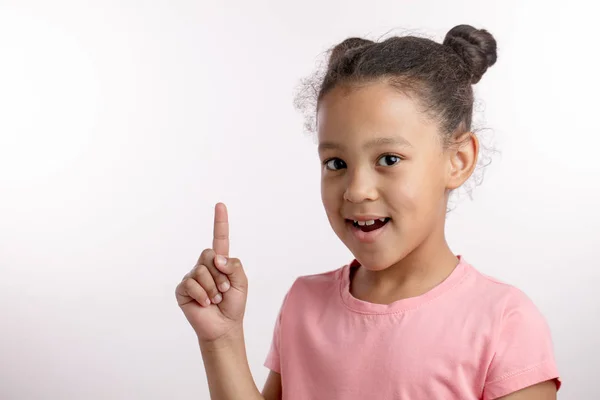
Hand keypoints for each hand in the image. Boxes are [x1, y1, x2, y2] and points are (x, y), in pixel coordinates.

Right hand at [176, 203, 247, 342]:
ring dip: (212, 288)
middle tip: (224, 290)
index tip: (220, 205)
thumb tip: (217, 258)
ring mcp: (192, 276)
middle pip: (209, 255)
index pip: (220, 238)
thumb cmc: (233, 304)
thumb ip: (234, 265)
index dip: (220, 222)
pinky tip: (205, 303)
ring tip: (215, 299)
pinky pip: (191, 284)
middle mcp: (205, 266)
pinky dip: (201, 295)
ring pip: (201, 271)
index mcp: (220, 262)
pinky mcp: (182, 289)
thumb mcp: (241, 282)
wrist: (223, 326)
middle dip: (220, 275)